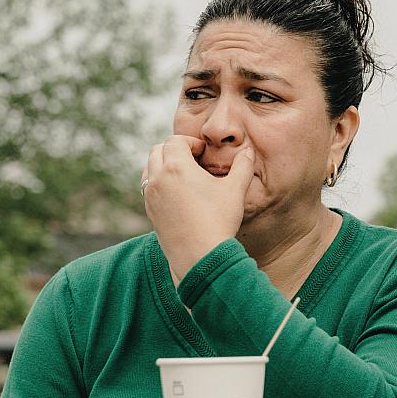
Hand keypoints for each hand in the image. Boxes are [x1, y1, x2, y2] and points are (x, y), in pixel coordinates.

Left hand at [142, 135, 254, 285]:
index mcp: (176, 167)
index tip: (204, 152)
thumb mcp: (235, 190)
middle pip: (157, 150)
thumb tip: (248, 151)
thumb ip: (243, 166)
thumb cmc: (219, 221)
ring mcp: (151, 196)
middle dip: (174, 150)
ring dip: (163, 165)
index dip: (191, 142)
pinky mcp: (150, 212)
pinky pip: (148, 187)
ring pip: (149, 168)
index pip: (175, 141)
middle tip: (193, 160)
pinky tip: (177, 194)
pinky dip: (159, 182)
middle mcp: (158, 178)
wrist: (201, 257)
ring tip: (183, 175)